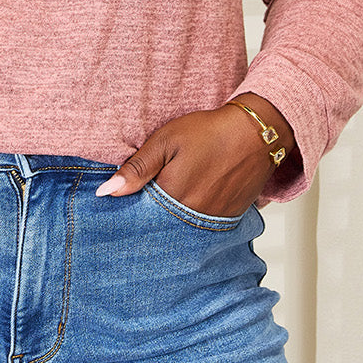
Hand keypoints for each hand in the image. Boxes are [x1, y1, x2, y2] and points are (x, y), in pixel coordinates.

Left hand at [95, 95, 294, 217]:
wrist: (256, 133)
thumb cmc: (209, 132)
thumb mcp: (165, 141)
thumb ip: (136, 169)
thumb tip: (106, 192)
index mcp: (172, 196)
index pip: (140, 216)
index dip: (130, 209)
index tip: (124, 203)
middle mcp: (193, 216)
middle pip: (160, 227)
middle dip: (150, 218)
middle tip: (150, 200)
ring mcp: (213, 220)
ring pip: (181, 229)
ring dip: (171, 220)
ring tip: (173, 199)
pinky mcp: (228, 219)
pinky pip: (202, 228)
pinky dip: (192, 220)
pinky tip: (191, 202)